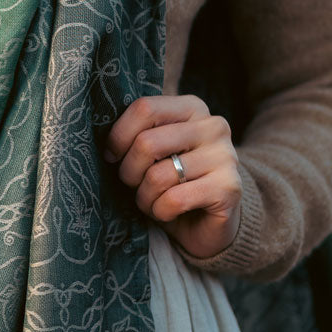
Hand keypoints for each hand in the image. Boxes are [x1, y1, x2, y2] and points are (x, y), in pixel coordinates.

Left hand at [103, 93, 240, 261]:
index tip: (112, 156)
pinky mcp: (229, 188)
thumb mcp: (155, 151)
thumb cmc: (173, 183)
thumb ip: (138, 134)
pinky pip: (174, 200)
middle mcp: (213, 126)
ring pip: (158, 176)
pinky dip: (160, 212)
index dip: (118, 136)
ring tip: (152, 202)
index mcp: (192, 108)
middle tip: (134, 185)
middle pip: (147, 143)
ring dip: (144, 197)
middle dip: (129, 172)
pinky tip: (168, 213)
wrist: (210, 223)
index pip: (144, 108)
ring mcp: (225, 156)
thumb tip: (102, 136)